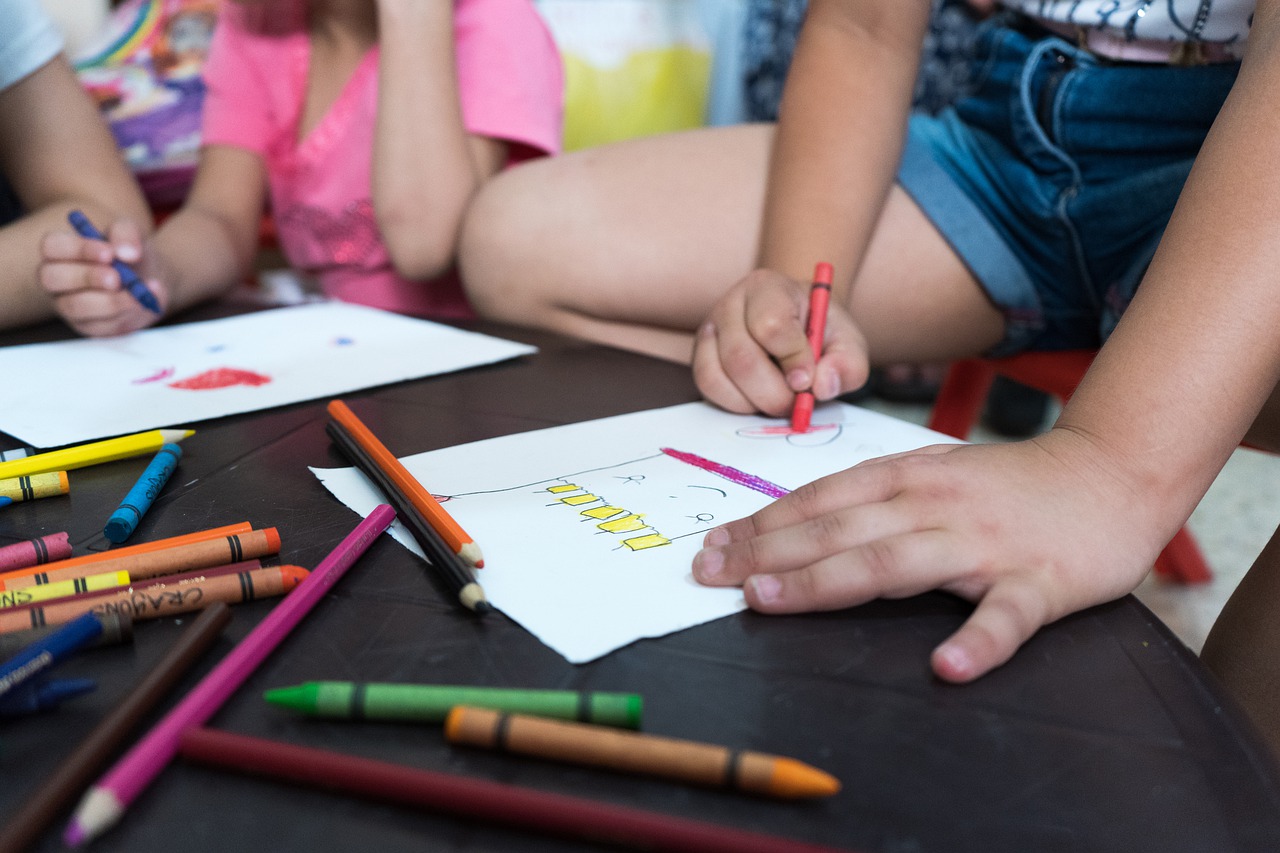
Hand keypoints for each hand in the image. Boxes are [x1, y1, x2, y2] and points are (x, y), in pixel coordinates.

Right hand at [39, 216, 168, 336]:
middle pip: (52, 278)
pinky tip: (142, 304)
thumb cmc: (129, 252)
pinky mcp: (89, 326)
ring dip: (110, 301)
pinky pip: (100, 325)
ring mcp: (69, 305)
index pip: (52, 246)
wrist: (151, 279)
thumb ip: (126, 234)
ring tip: (138, 293)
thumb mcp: (131, 232)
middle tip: (117, 278)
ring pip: (76, 306)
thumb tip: (128, 253)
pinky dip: (124, 315)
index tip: (109, 253)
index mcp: (60, 250)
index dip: (78, 249)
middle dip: (87, 277)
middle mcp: (57, 279)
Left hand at [690, 429, 1170, 680]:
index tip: (712, 549)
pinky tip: (947, 667)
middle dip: (767, 553)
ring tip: (772, 602)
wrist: (1111, 473)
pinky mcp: (1039, 581)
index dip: (761, 525)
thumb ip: (872, 496)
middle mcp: (935, 503)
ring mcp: (984, 543)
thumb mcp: (931, 473)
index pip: (819, 500)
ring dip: (828, 582)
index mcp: (906, 476)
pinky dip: (979, 641)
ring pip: (895, 561)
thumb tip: (797, 522)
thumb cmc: (1006, 484)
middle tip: (709, 576)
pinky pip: (1005, 616)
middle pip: (839, 529)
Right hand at [691, 268, 869, 416]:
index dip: (792, 359)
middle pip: (740, 357)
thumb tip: (821, 386)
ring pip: (717, 375)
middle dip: (773, 392)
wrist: (797, 325)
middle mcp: (730, 304)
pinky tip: (756, 398)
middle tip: (795, 402)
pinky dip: (735, 404)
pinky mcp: (700, 355)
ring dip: (754, 401)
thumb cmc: (819, 331)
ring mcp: (709, 329)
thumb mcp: (847, 343)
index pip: (770, 325)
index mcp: (767, 287)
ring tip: (778, 398)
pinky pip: (707, 387)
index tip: (807, 379)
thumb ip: (847, 364)